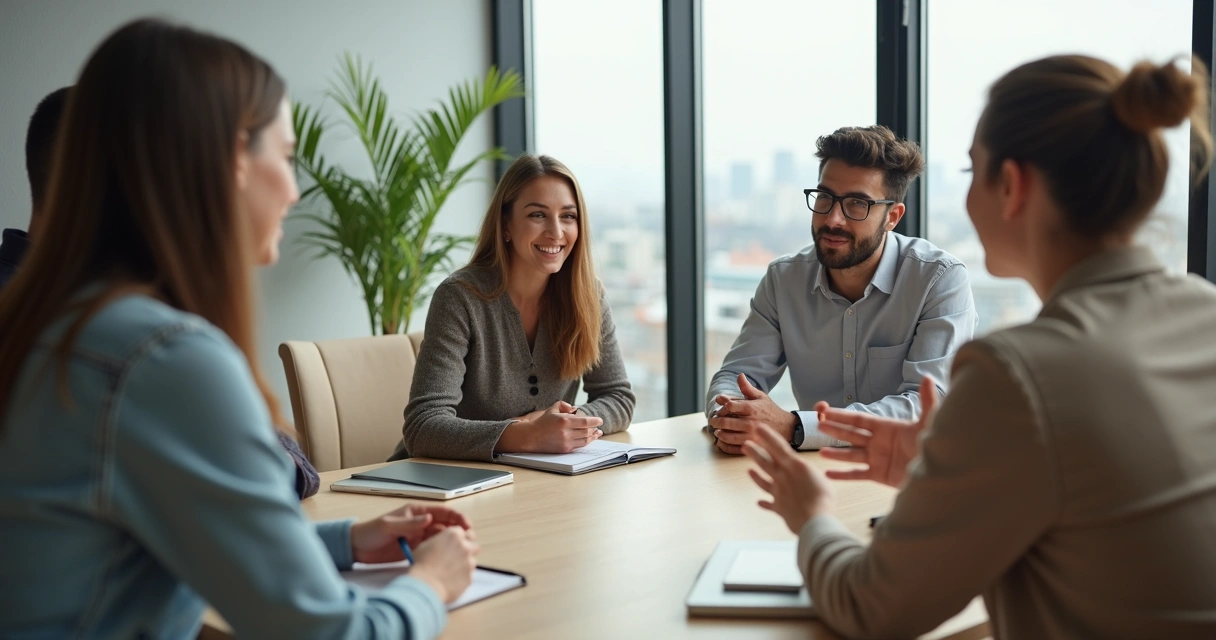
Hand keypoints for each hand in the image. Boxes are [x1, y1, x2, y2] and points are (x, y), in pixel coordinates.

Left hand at [350, 503, 472, 563]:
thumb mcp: (389, 525)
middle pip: (446, 526)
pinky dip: (441, 552)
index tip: (467, 525)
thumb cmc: (370, 531)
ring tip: (462, 551)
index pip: (442, 512)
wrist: (356, 548)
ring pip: (442, 538)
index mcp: (417, 512)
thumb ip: (409, 523)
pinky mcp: (416, 549)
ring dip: (452, 543)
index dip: (456, 517)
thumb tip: (429, 519)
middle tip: (469, 541)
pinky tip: (448, 558)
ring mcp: (419, 537)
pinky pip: (432, 549)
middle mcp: (421, 523)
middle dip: (459, 531)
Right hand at [408, 527, 479, 603]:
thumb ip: (439, 541)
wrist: (425, 586)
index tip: (451, 544)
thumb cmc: (421, 565)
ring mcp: (469, 562)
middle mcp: (465, 546)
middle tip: (456, 556)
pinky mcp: (470, 577)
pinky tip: (451, 580)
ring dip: (464, 563)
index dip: (456, 538)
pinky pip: (469, 575)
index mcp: (453, 535)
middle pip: (472, 544)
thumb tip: (441, 544)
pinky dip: (462, 577)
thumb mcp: (425, 545)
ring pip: (472, 560)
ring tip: (451, 571)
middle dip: (466, 548)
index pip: (461, 531)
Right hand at [497, 401, 602, 453]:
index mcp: (564, 421)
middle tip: (598, 426)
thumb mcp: (552, 409)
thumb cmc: (542, 422)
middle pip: (586, 431)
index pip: (585, 422)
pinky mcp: (565, 449)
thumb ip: (564, 405)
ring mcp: (566, 442)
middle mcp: (566, 432)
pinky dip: (586, 442)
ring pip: (585, 439)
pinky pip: (580, 445)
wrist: (532, 437)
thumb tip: (575, 409)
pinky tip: (589, 439)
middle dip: (594, 428)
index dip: (595, 421)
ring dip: (593, 436)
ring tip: (597, 433)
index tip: (600, 420)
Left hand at [708, 374, 796, 454]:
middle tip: (713, 420)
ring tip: (717, 430)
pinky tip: (721, 441)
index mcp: (752, 409)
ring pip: (728, 436)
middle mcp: (751, 423)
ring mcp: (751, 436)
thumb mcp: (760, 397)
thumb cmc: (770, 410)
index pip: (731, 406)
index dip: (723, 406)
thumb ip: (747, 388)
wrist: (786, 427)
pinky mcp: (752, 447)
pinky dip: (724, 445)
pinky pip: (733, 448)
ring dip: (719, 433)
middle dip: (716, 421)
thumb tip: (739, 375)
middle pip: (727, 422)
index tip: (722, 406)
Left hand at [743, 424, 834, 533]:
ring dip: (755, 475)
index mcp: (794, 466)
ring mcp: (778, 492)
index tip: (757, 427)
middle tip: (745, 445)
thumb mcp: (818, 476)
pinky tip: (758, 502)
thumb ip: (806, 471)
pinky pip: (769, 505)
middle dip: (754, 452)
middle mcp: (782, 477)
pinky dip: (764, 503)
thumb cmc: (822, 498)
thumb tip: (801, 470)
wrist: (814, 519)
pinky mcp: (779, 507)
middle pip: (765, 462)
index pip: (777, 446)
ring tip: (748, 470)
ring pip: (763, 481)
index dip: (767, 436)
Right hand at [815, 376, 939, 488]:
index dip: (842, 416)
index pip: (859, 420)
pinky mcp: (879, 475)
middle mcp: (879, 442)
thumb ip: (927, 401)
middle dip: (835, 430)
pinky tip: (828, 474)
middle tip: (818, 425)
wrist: (939, 473)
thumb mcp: (929, 423)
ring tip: (820, 452)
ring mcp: (878, 459)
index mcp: (886, 428)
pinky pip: (857, 474)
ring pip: (851, 455)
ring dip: (836, 453)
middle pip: (852, 435)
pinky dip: (843, 475)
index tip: (826, 412)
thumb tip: (928, 377)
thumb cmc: (934, 446)